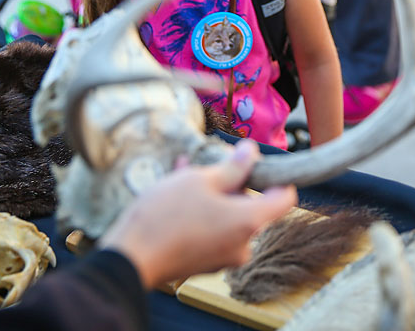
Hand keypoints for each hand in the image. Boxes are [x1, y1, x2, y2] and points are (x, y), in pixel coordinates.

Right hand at [98, 140, 296, 287]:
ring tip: (186, 171)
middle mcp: (242, 244)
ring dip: (211, 193)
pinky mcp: (203, 262)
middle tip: (210, 166)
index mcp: (249, 222)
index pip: (285, 198)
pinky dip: (200, 210)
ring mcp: (223, 257)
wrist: (129, 258)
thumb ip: (232, 167)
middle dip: (232, 183)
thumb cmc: (165, 217)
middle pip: (251, 207)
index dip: (277, 178)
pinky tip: (177, 188)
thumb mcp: (200, 180)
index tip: (259, 165)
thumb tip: (251, 152)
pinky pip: (210, 229)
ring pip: (226, 216)